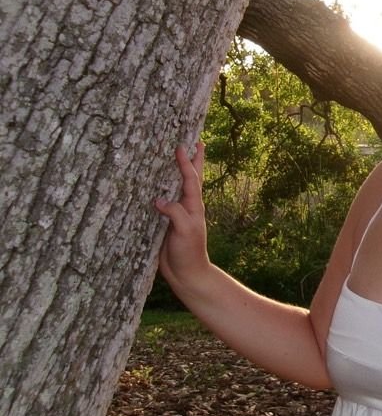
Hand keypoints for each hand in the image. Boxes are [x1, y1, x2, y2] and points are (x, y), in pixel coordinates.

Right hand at [155, 143, 211, 288]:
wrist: (186, 273)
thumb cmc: (190, 252)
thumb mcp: (186, 231)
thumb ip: (175, 213)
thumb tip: (159, 200)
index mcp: (194, 206)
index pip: (190, 179)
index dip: (185, 163)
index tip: (181, 146)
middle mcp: (186, 206)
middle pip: (190, 178)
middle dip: (193, 160)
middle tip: (195, 141)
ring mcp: (176, 214)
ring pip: (176, 187)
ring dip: (177, 171)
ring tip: (175, 155)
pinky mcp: (165, 223)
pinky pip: (162, 202)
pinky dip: (159, 190)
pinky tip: (152, 186)